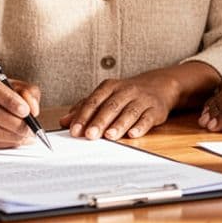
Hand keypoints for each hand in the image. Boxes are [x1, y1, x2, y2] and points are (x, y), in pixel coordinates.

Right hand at [0, 67, 40, 148]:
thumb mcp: (11, 83)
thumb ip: (26, 91)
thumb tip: (32, 109)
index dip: (8, 99)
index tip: (25, 110)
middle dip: (13, 122)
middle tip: (30, 127)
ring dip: (10, 135)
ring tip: (26, 135)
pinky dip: (4, 143)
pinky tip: (17, 140)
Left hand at [61, 73, 179, 140]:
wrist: (157, 86)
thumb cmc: (125, 94)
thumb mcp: (104, 97)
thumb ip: (84, 108)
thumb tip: (64, 121)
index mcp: (109, 87)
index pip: (94, 101)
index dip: (83, 116)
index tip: (75, 130)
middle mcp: (125, 91)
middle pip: (110, 107)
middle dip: (99, 122)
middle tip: (90, 135)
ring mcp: (141, 100)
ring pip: (129, 112)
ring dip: (119, 125)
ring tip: (109, 136)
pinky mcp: (155, 110)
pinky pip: (147, 118)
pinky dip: (140, 126)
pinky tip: (133, 134)